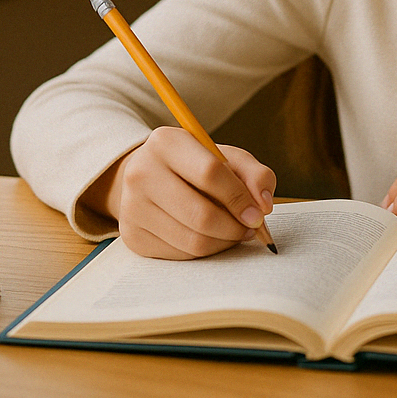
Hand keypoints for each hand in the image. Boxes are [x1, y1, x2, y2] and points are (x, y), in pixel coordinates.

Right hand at [81, 126, 276, 259]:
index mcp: (165, 142)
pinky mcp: (132, 236)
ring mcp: (132, 207)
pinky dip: (205, 251)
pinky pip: (180, 255)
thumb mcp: (227, 158)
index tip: (258, 214)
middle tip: (250, 229)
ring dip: (223, 242)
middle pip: (200, 214)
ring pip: (192, 240)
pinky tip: (211, 238)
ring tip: (235, 233)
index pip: (210, 173)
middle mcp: (141, 173)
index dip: (239, 198)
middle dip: (234, 228)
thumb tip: (264, 205)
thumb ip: (255, 174)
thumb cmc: (196, 167)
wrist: (150, 179)